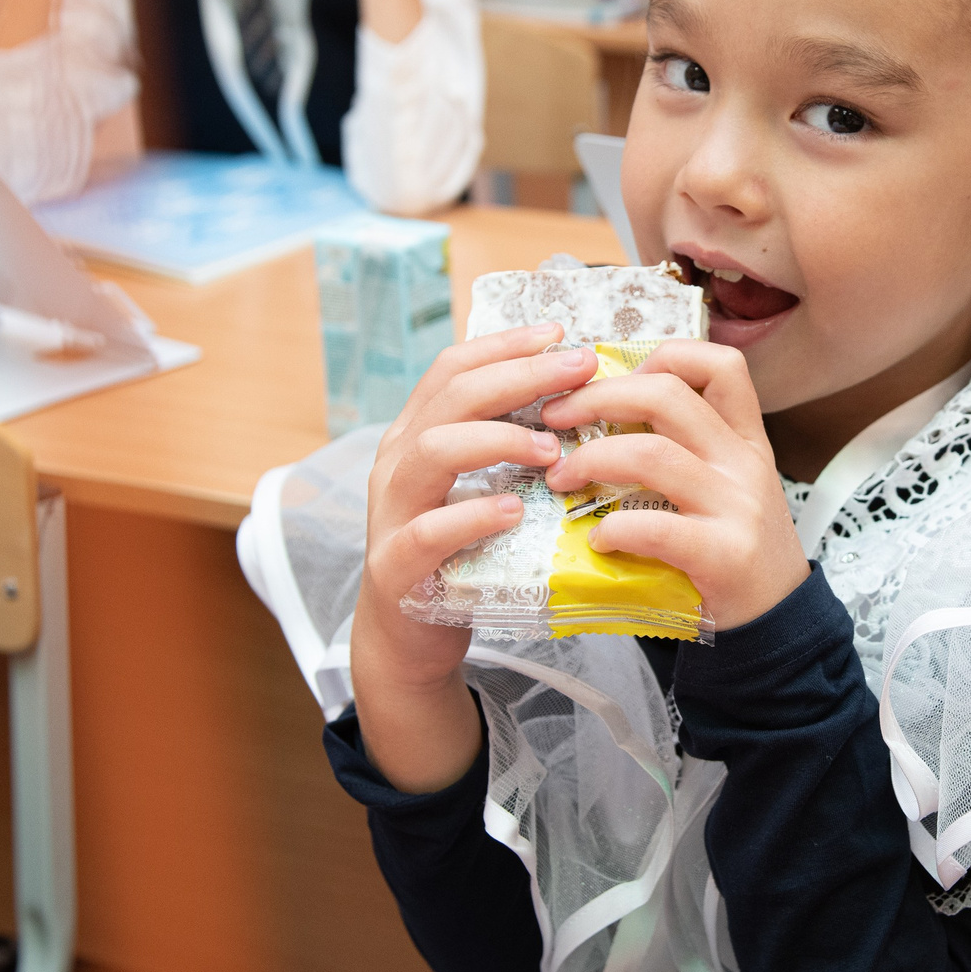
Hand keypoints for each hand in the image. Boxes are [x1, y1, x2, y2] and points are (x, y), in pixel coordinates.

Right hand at [349, 324, 595, 793]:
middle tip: (579, 370)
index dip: (506, 344)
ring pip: (433, 450)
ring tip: (551, 447)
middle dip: (519, 375)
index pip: (453, 368)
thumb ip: (506, 444)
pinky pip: (430, 530)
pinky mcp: (396, 565)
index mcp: (416, 435)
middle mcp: (397, 462)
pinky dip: (473, 516)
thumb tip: (573, 396)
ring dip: (498, 439)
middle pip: (451, 397)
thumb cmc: (457, 553)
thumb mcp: (477, 486)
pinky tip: (514, 511)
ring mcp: (391, 512)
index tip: (560, 333)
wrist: (408, 638)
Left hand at [539, 341, 808, 630]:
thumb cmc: (735, 549)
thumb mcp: (726, 486)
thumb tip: (598, 419)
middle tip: (556, 416)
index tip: (616, 379)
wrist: (778, 621)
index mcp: (745, 439)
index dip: (662, 355)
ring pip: (651, 454)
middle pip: (667, 395)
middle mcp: (744, 462)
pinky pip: (654, 527)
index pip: (720, 365)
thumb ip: (683, 450)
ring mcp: (737, 507)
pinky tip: (599, 540)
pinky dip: (613, 529)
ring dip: (589, 460)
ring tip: (561, 479)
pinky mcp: (724, 555)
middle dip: (597, 397)